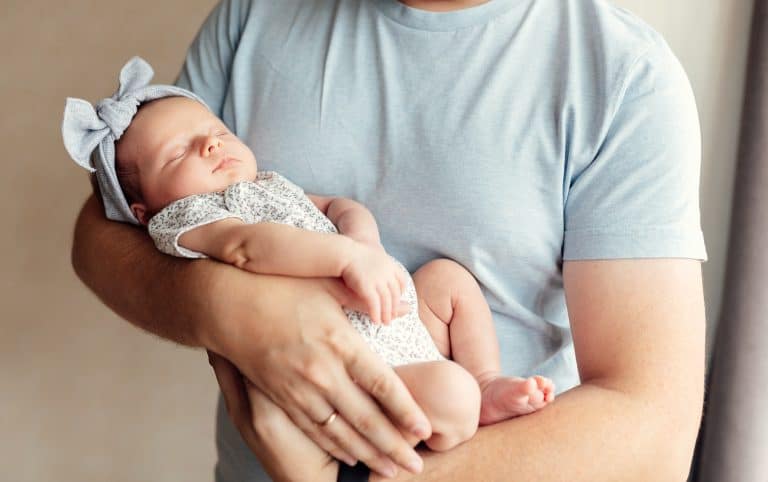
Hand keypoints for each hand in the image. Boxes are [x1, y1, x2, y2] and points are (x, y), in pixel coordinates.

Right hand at [208, 272, 429, 477]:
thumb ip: (365, 299)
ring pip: (340, 433)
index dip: (406, 410)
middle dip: (393, 447)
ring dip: (368, 455)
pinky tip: (353, 456)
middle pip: (365, 419)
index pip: (382, 384)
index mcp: (340, 342)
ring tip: (391, 471)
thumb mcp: (326, 286)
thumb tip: (403, 310)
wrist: (227, 306)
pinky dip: (336, 447)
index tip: (425, 430)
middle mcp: (322, 372)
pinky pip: (314, 430)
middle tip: (416, 467)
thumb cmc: (280, 288)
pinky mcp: (281, 399)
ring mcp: (299, 389)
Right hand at [341, 242, 408, 323]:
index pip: (401, 280)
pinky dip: (376, 314)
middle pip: (395, 294)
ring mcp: (378, 281)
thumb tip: (381, 266)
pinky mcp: (367, 288)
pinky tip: (376, 321)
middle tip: (393, 316)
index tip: (398, 298)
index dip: (401, 291)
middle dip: (395, 307)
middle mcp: (387, 273)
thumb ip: (380, 263)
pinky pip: (374, 304)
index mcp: (389, 264)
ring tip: (385, 322)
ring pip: (386, 301)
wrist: (344, 252)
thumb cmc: (354, 252)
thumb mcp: (372, 253)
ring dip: (386, 314)